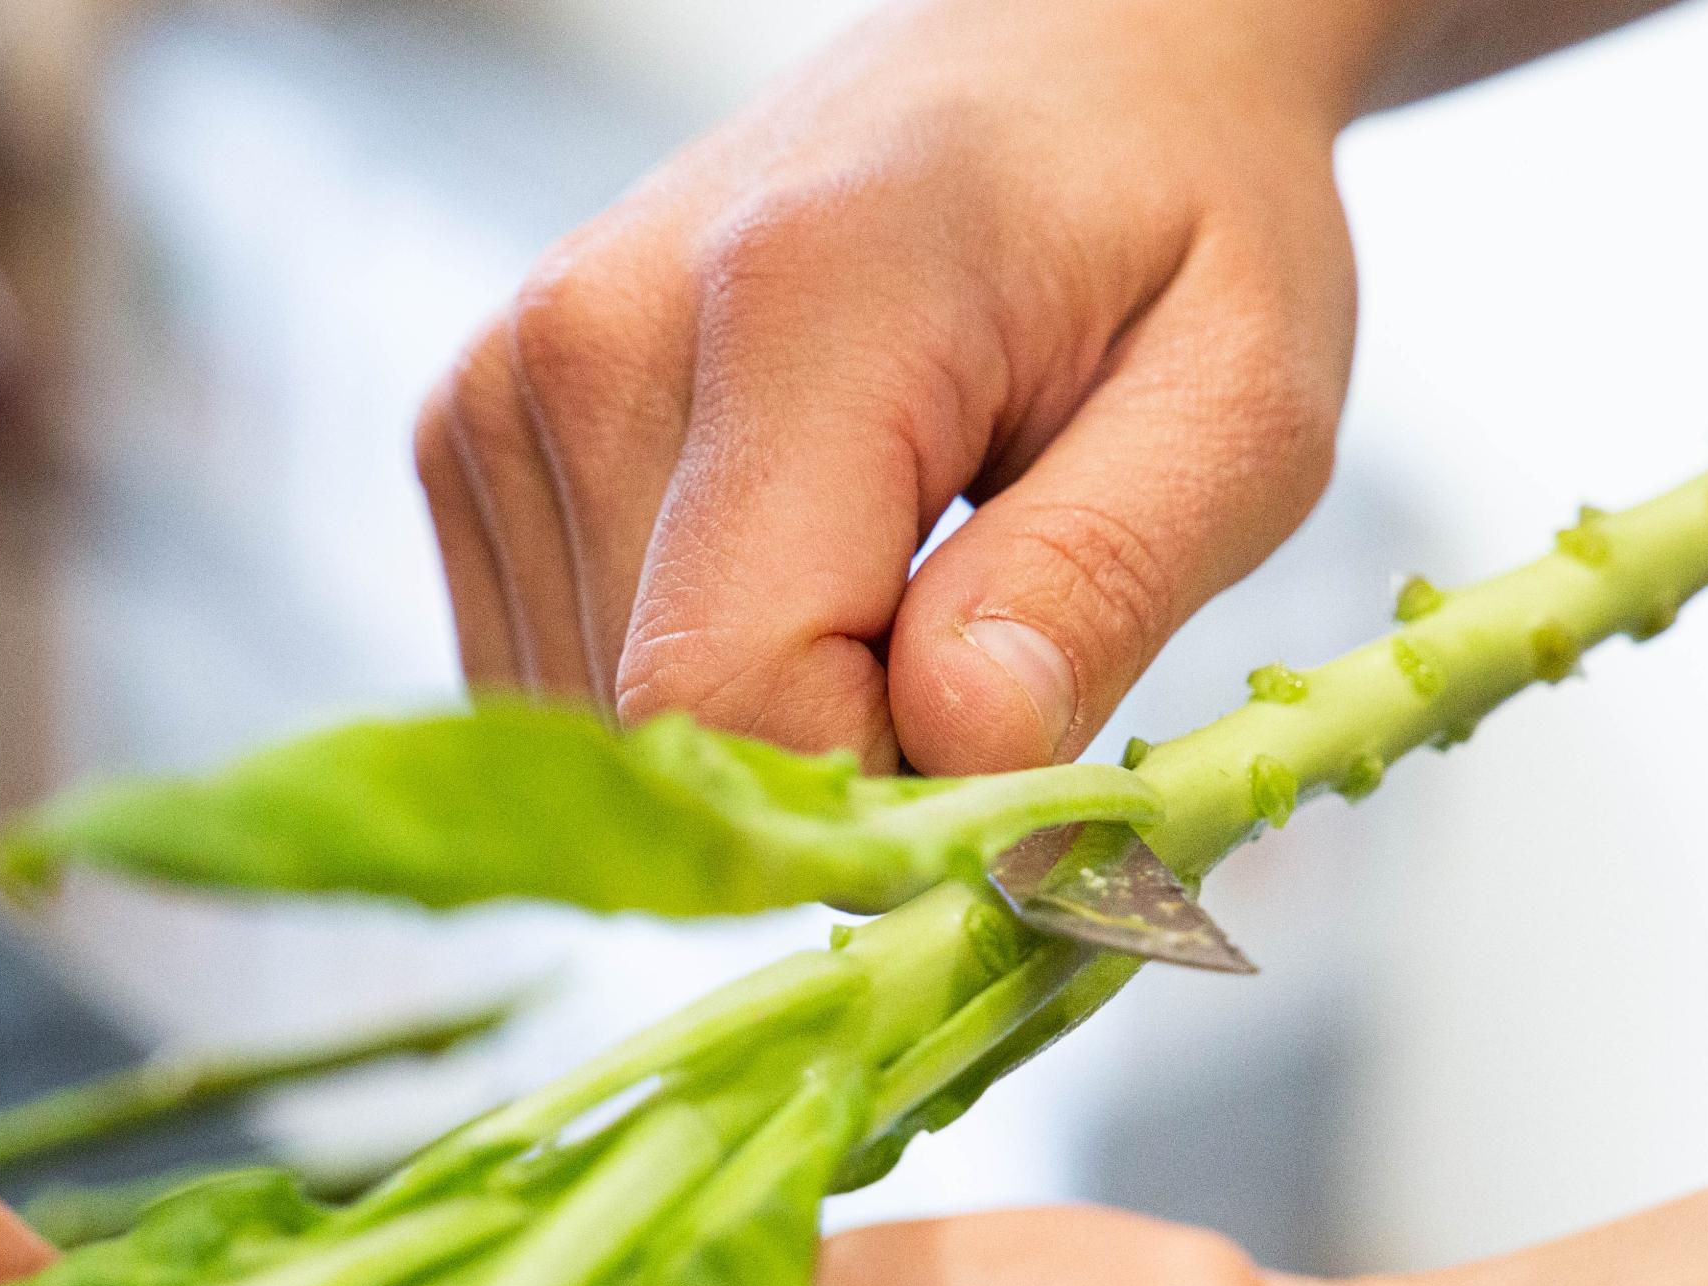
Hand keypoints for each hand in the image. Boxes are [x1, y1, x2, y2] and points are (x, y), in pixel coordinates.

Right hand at [420, 0, 1368, 774]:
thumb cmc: (1171, 219)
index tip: (1005, 731)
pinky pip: (550, 681)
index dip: (878, 792)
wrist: (1051, 69)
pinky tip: (791, 580)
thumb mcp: (1240, 398)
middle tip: (973, 646)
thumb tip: (955, 750)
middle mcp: (593, 331)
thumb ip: (1102, 578)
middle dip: (827, 766)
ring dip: (754, 730)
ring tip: (891, 587)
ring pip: (591, 727)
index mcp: (795, 295)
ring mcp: (505, 383)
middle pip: (653, 726)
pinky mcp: (467, 434)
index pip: (729, 690)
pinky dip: (683, 691)